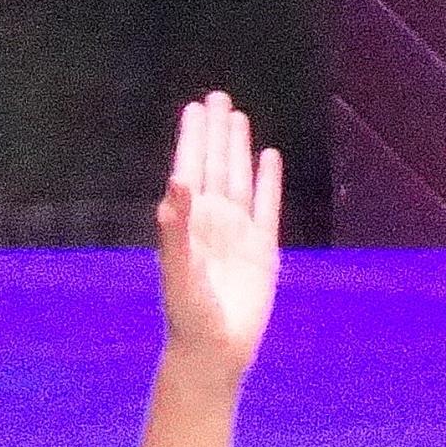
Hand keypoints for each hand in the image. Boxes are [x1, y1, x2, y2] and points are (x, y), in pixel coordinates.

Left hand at [156, 94, 281, 378]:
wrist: (215, 350)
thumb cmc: (188, 312)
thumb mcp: (178, 268)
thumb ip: (175, 226)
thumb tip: (178, 180)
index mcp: (188, 220)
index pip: (191, 169)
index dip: (193, 139)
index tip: (195, 108)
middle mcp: (212, 220)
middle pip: (215, 165)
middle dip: (215, 132)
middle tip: (216, 96)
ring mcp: (237, 232)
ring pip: (239, 178)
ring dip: (238, 148)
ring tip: (238, 117)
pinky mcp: (263, 249)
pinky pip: (267, 206)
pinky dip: (268, 181)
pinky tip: (269, 158)